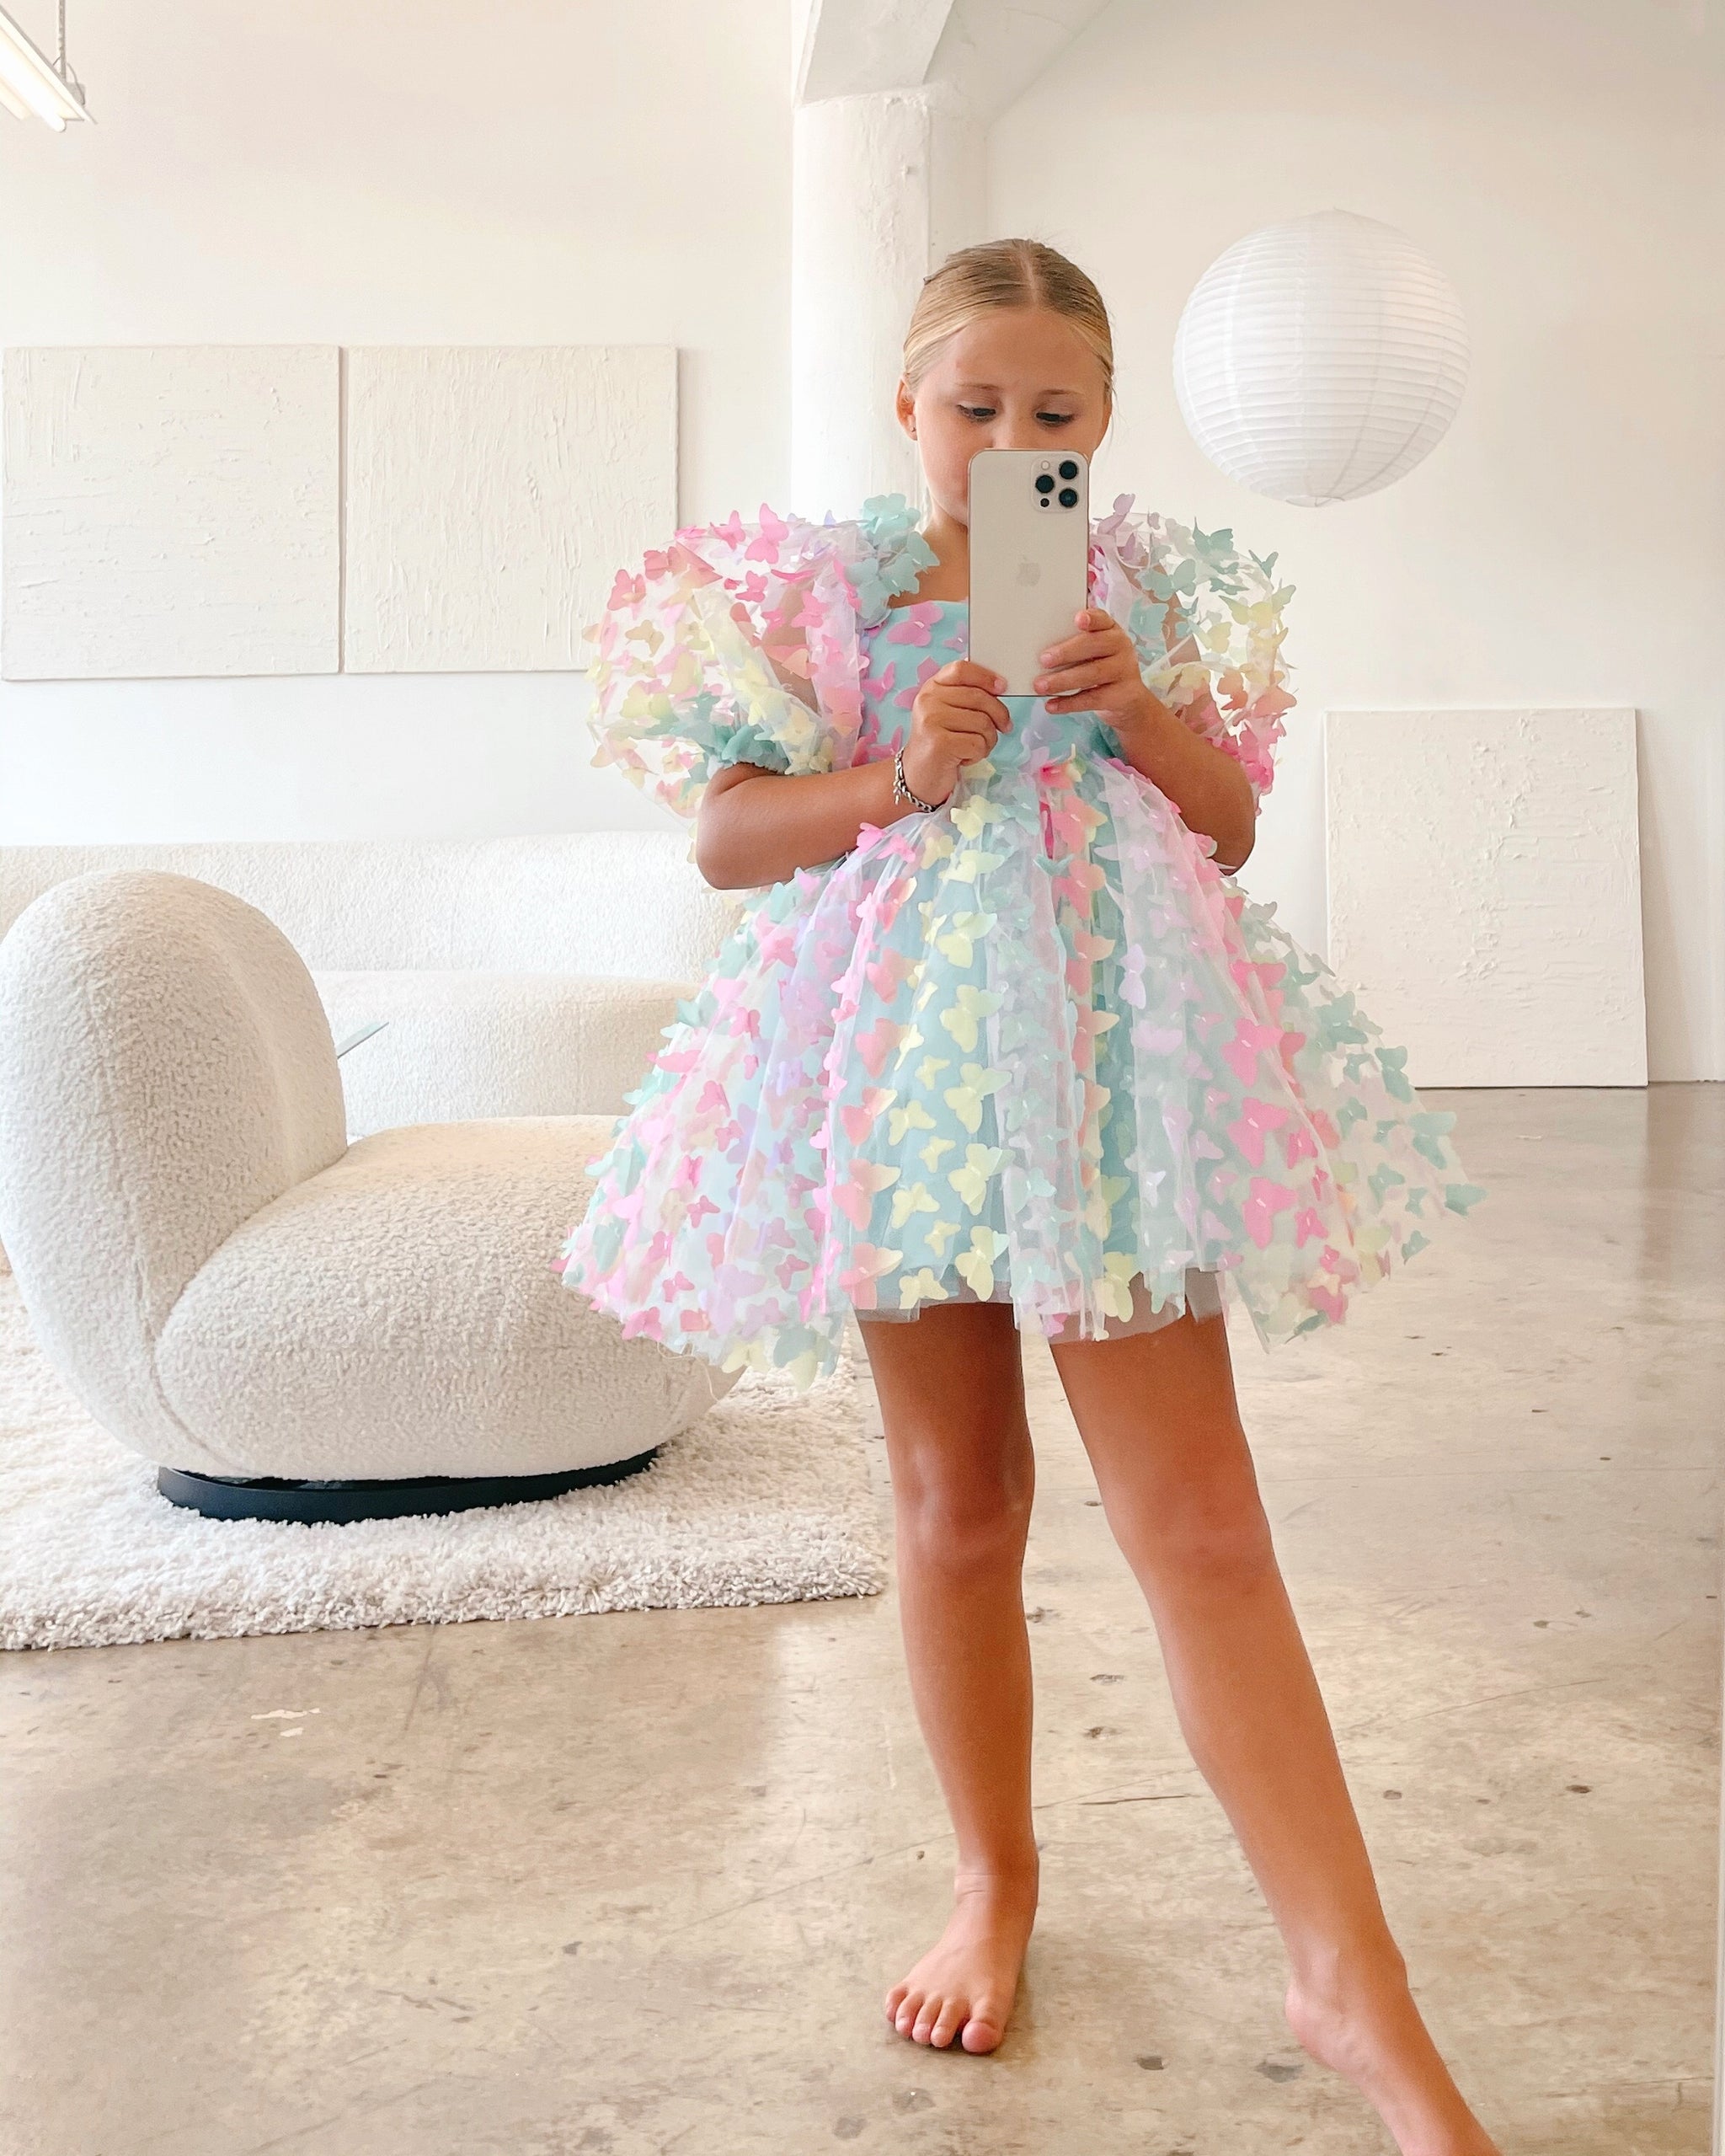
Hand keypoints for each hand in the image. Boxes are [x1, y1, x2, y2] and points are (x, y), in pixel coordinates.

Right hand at [904, 659, 1011, 804]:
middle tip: (1004, 727)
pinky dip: (978, 755)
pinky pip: (978, 744)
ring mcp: (931, 721)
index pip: (961, 669)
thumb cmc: (941, 741)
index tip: (1002, 687)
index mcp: (932, 687)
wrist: (918, 775)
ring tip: (975, 747)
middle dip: (999, 715)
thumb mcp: (949, 712)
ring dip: (988, 740)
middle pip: (979, 697)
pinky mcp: (939, 744)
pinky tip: (964, 758)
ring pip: (983, 723)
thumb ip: (967, 695)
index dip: (986, 676)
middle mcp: (928, 701)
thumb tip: (1000, 685)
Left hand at [1033, 607, 1165, 729]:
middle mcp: (1121, 646)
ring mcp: (1125, 670)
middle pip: (1095, 645)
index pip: (1102, 619)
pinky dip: (1069, 703)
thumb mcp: (1092, 652)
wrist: (1127, 698)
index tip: (1078, 619)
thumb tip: (1041, 652)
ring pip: (1093, 674)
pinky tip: (1051, 705)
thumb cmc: (1100, 667)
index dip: (1092, 618)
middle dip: (1067, 652)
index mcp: (1110, 630)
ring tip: (1040, 686)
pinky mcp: (1123, 695)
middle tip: (1043, 659)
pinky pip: (1093, 699)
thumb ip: (1073, 645)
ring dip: (1063, 680)